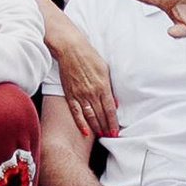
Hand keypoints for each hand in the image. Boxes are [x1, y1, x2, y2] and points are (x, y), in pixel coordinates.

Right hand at [56, 22, 120, 137]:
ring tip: (101, 134)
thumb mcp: (104, 69)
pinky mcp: (70, 94)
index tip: (116, 131)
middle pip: (100, 115)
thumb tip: (113, 102)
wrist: (71, 49)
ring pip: (89, 116)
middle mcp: (92, 93)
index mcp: (102, 86)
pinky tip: (85, 131)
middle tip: (110, 136)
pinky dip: (81, 123)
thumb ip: (109, 87)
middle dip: (106, 127)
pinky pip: (76, 112)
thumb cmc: (89, 57)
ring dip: (96, 127)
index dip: (113, 122)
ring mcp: (80, 94)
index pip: (110, 110)